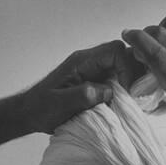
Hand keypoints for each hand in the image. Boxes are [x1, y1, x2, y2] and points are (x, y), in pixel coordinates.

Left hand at [21, 40, 141, 133]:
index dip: (127, 68)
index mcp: (82, 62)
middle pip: (124, 56)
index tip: (128, 91)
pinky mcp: (96, 83)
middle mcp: (91, 63)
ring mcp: (95, 72)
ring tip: (132, 102)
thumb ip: (82, 95)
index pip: (115, 51)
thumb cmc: (40, 108)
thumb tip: (108, 92)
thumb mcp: (60, 104)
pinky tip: (126, 104)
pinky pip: (118, 79)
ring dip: (131, 82)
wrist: (30, 113)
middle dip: (134, 73)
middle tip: (136, 96)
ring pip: (123, 67)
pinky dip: (126, 90)